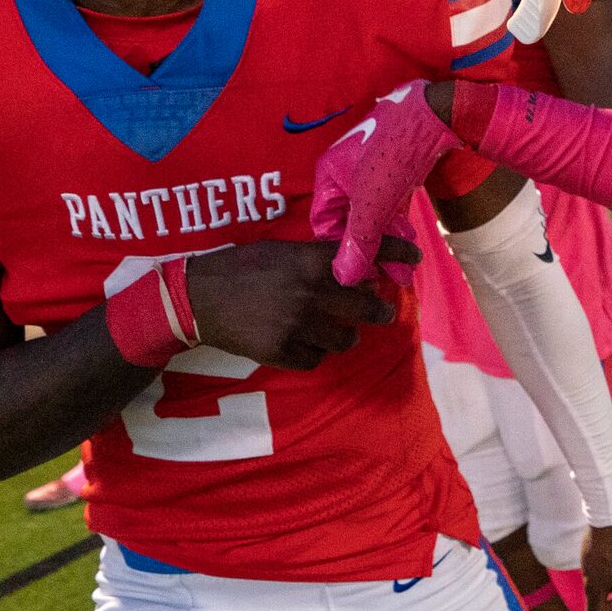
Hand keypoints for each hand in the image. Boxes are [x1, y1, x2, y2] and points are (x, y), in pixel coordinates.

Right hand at [182, 239, 407, 371]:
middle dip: (378, 311)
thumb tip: (351, 263)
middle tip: (379, 311)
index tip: (414, 257)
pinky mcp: (282, 353)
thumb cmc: (238, 267)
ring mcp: (298, 326)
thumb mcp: (279, 250)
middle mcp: (311, 294)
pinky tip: (307, 345)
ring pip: (344, 339)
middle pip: (366, 308)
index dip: (396, 255)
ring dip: (346, 336)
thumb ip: (314, 258)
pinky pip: (315, 360)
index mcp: (310, 262)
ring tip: (340, 332)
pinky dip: (315, 354)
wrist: (196, 299)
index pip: (366, 256)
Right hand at [309, 84, 455, 287]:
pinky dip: (397, 227)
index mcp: (328, 175)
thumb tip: (344, 279)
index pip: (324, 223)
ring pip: (373, 215)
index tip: (357, 275)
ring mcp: (371, 171)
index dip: (339, 250)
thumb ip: (359, 241)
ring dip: (387, 243)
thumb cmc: (397, 154)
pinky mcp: (395, 172)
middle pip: (350, 220)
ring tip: (403, 272)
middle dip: (368, 251)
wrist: (441, 115)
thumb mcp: (373, 203)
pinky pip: (389, 206)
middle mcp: (344, 172)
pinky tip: (410, 249)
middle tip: (384, 279)